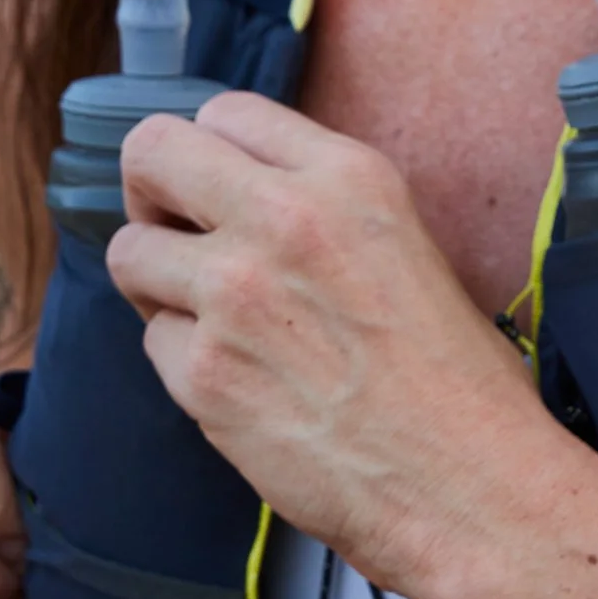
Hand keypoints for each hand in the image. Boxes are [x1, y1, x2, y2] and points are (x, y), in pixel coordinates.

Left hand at [107, 95, 551, 590]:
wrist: (467, 486)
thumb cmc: (460, 383)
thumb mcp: (409, 247)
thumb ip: (326, 209)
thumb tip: (249, 197)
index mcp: (347, 177)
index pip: (225, 112)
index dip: (211, 154)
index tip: (213, 189)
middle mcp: (282, 219)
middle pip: (151, 152)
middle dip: (151, 192)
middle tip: (171, 232)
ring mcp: (234, 295)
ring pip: (130, 253)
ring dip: (158, 286)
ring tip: (214, 323)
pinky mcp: (203, 374)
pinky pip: (154, 343)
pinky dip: (186, 364)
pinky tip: (244, 387)